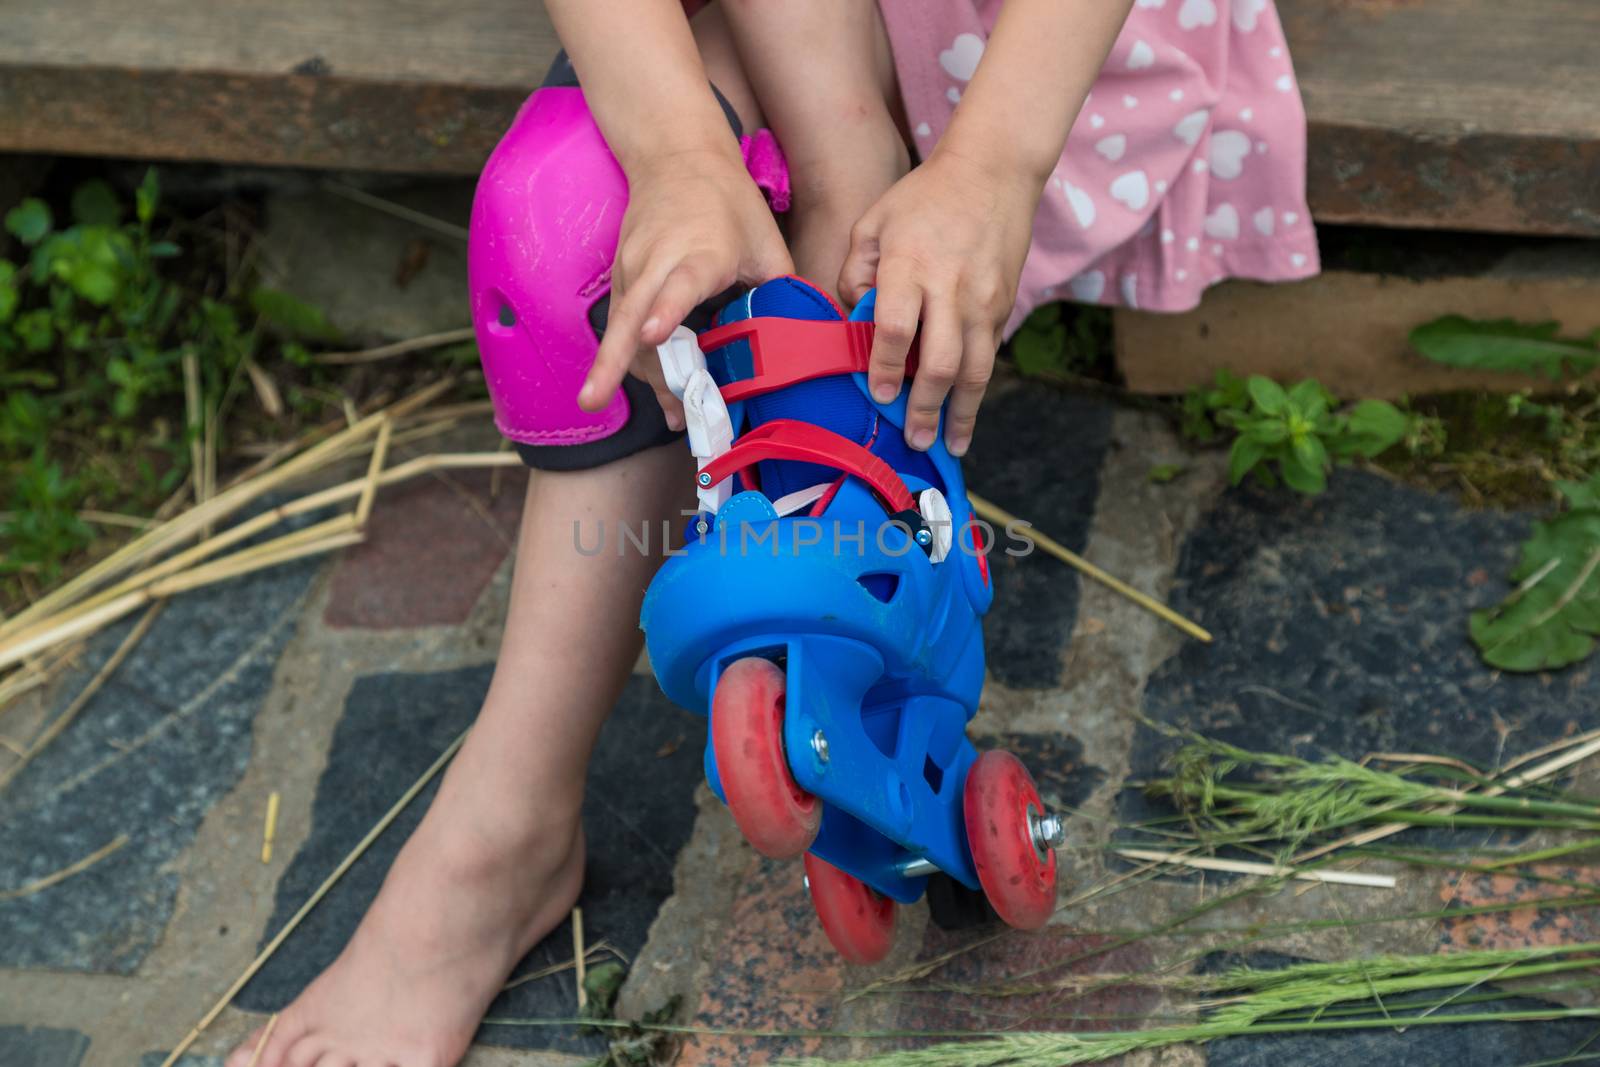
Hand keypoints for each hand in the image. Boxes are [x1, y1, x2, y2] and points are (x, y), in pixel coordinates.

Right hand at [579, 148, 792, 427]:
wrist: (675, 156)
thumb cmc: (728, 201)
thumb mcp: (766, 240)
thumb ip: (783, 289)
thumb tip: (809, 335)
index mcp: (700, 251)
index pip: (678, 284)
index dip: (665, 311)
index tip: (652, 335)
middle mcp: (657, 261)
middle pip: (628, 317)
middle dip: (610, 360)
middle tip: (593, 400)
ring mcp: (632, 269)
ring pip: (624, 332)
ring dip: (637, 375)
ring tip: (674, 416)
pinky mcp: (620, 277)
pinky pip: (624, 327)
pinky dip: (639, 360)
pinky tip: (667, 391)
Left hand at [838, 147, 1038, 456]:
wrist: (994, 171)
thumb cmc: (924, 198)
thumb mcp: (874, 222)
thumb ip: (855, 271)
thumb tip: (851, 318)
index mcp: (910, 265)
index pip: (895, 328)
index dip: (885, 367)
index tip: (879, 395)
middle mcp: (950, 288)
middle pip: (940, 361)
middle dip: (926, 407)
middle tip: (914, 439)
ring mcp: (983, 300)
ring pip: (975, 369)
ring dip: (961, 413)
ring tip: (949, 445)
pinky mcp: (1004, 305)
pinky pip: (990, 356)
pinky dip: (977, 389)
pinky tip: (966, 414)